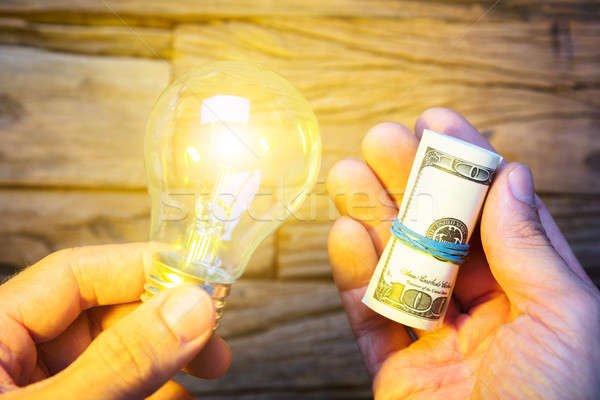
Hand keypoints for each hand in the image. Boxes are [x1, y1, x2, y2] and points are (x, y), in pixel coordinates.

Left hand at [0, 243, 230, 399]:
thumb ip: (121, 360)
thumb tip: (190, 308)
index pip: (75, 273)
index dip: (142, 267)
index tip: (198, 277)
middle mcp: (13, 354)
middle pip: (104, 313)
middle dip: (167, 323)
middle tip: (212, 339)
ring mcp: (36, 387)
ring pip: (115, 354)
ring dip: (166, 360)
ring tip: (204, 372)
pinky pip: (110, 388)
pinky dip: (150, 389)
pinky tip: (177, 397)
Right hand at [327, 108, 599, 398]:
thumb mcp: (565, 319)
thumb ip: (529, 248)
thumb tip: (512, 177)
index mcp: (530, 294)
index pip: (491, 214)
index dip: (464, 165)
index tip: (436, 122)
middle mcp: (481, 310)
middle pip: (435, 232)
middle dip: (406, 181)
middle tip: (380, 140)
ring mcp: (434, 338)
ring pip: (394, 265)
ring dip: (370, 216)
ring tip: (347, 174)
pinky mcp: (395, 368)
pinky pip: (369, 315)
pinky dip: (352, 274)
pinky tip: (344, 235)